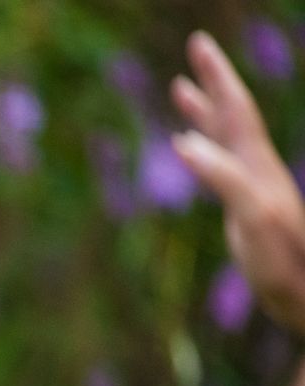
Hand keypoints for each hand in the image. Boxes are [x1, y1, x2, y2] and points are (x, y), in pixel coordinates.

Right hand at [174, 30, 304, 332]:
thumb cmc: (282, 261)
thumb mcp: (253, 216)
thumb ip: (222, 176)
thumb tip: (183, 143)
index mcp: (258, 165)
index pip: (237, 109)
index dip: (218, 77)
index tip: (199, 44)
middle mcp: (259, 169)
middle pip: (235, 114)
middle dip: (214, 81)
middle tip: (196, 48)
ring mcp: (254, 187)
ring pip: (227, 136)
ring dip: (205, 110)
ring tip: (181, 90)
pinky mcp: (247, 207)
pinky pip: (221, 163)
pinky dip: (203, 147)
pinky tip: (192, 149)